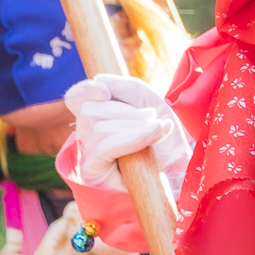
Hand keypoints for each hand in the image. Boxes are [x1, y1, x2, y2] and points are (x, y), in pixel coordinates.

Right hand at [63, 73, 190, 191]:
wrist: (179, 164)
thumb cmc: (163, 132)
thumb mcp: (145, 99)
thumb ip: (123, 87)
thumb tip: (98, 81)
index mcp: (95, 117)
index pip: (75, 98)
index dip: (85, 90)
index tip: (105, 91)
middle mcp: (86, 137)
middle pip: (88, 111)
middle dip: (125, 111)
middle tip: (151, 117)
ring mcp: (87, 156)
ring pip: (98, 129)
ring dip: (134, 126)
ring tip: (158, 129)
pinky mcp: (93, 173)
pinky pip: (102, 149)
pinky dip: (131, 139)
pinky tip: (153, 135)